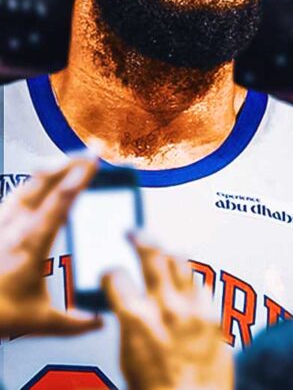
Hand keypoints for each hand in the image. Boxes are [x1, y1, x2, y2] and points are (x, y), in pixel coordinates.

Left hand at [0, 155, 100, 336]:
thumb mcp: (39, 322)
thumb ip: (75, 322)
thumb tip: (99, 319)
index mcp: (30, 243)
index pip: (61, 200)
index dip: (80, 175)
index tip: (95, 158)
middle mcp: (12, 229)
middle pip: (40, 184)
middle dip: (66, 164)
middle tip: (86, 154)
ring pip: (22, 189)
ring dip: (45, 174)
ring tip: (61, 165)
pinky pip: (8, 202)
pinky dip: (25, 191)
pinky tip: (28, 192)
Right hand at [103, 234, 231, 389]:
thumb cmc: (156, 389)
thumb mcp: (127, 354)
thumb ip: (130, 323)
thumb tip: (129, 306)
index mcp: (135, 318)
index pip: (116, 277)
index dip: (110, 273)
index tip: (111, 273)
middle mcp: (166, 306)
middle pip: (153, 256)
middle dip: (140, 240)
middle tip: (134, 233)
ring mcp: (195, 307)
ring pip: (183, 263)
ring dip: (171, 254)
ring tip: (164, 251)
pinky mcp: (216, 314)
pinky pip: (204, 284)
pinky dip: (194, 277)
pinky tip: (190, 277)